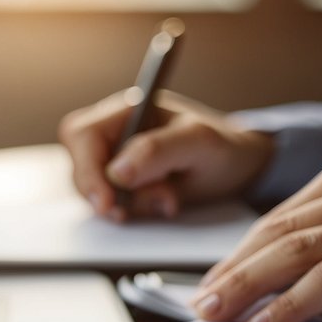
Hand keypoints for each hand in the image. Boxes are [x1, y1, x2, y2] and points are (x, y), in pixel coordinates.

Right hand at [57, 90, 272, 220]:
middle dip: (110, 193)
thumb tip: (116, 172)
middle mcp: (113, 132)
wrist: (241, 167)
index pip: (81, 135)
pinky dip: (133, 212)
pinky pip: (110, 204)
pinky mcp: (122, 185)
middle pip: (80, 166)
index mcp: (127, 109)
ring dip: (128, 205)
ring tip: (168, 200)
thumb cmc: (223, 147)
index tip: (107, 203)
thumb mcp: (199, 144)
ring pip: (93, 190)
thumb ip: (158, 151)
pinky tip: (161, 205)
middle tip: (150, 204)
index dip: (88, 171)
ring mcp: (114, 159)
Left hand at [192, 163, 321, 321]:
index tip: (203, 293)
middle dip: (228, 274)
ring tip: (216, 316)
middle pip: (273, 234)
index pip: (272, 224)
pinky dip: (292, 303)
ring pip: (295, 250)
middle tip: (195, 309)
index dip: (232, 260)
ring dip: (248, 287)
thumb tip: (267, 304)